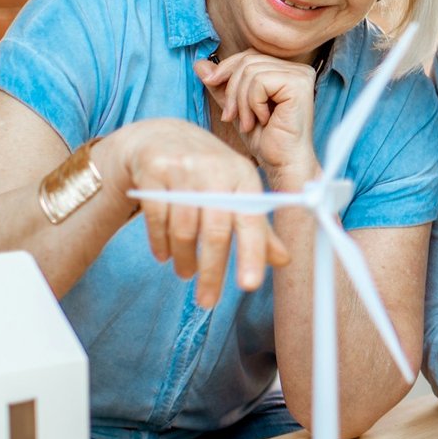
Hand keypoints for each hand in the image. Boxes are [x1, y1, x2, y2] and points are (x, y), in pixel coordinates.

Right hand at [100, 119, 289, 308]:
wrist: (162, 137)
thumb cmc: (208, 171)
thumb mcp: (236, 191)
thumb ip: (257, 227)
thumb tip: (283, 260)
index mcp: (244, 176)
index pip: (251, 220)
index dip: (251, 253)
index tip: (249, 285)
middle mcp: (215, 170)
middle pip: (215, 230)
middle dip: (212, 271)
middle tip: (207, 300)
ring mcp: (182, 169)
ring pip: (183, 228)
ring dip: (184, 259)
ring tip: (186, 272)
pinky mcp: (153, 172)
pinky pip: (157, 219)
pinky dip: (161, 243)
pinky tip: (165, 255)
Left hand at [195, 51, 318, 185]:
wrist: (283, 163)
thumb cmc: (266, 139)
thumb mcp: (237, 107)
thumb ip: (221, 85)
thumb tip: (199, 63)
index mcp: (287, 70)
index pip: (249, 55)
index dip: (226, 70)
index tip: (211, 85)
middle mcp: (299, 69)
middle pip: (248, 61)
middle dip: (232, 90)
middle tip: (231, 116)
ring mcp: (301, 76)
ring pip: (251, 71)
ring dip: (241, 101)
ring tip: (248, 122)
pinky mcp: (299, 85)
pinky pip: (260, 82)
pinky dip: (252, 104)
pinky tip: (263, 120)